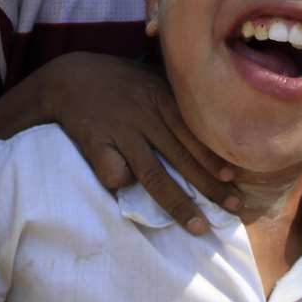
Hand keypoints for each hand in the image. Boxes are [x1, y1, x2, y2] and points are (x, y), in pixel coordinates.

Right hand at [46, 53, 236, 233]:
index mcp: (161, 95)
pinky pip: (114, 174)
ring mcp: (119, 130)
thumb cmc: (118, 80)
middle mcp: (144, 114)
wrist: (68, 77)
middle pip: (181, 157)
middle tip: (232, 208)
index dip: (213, 157)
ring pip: (153, 175)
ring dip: (178, 203)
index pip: (194, 132)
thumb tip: (217, 113)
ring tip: (197, 226)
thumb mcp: (151, 76)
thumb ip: (177, 94)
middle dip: (209, 186)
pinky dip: (125, 184)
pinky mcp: (94, 143)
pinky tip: (131, 190)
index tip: (233, 178)